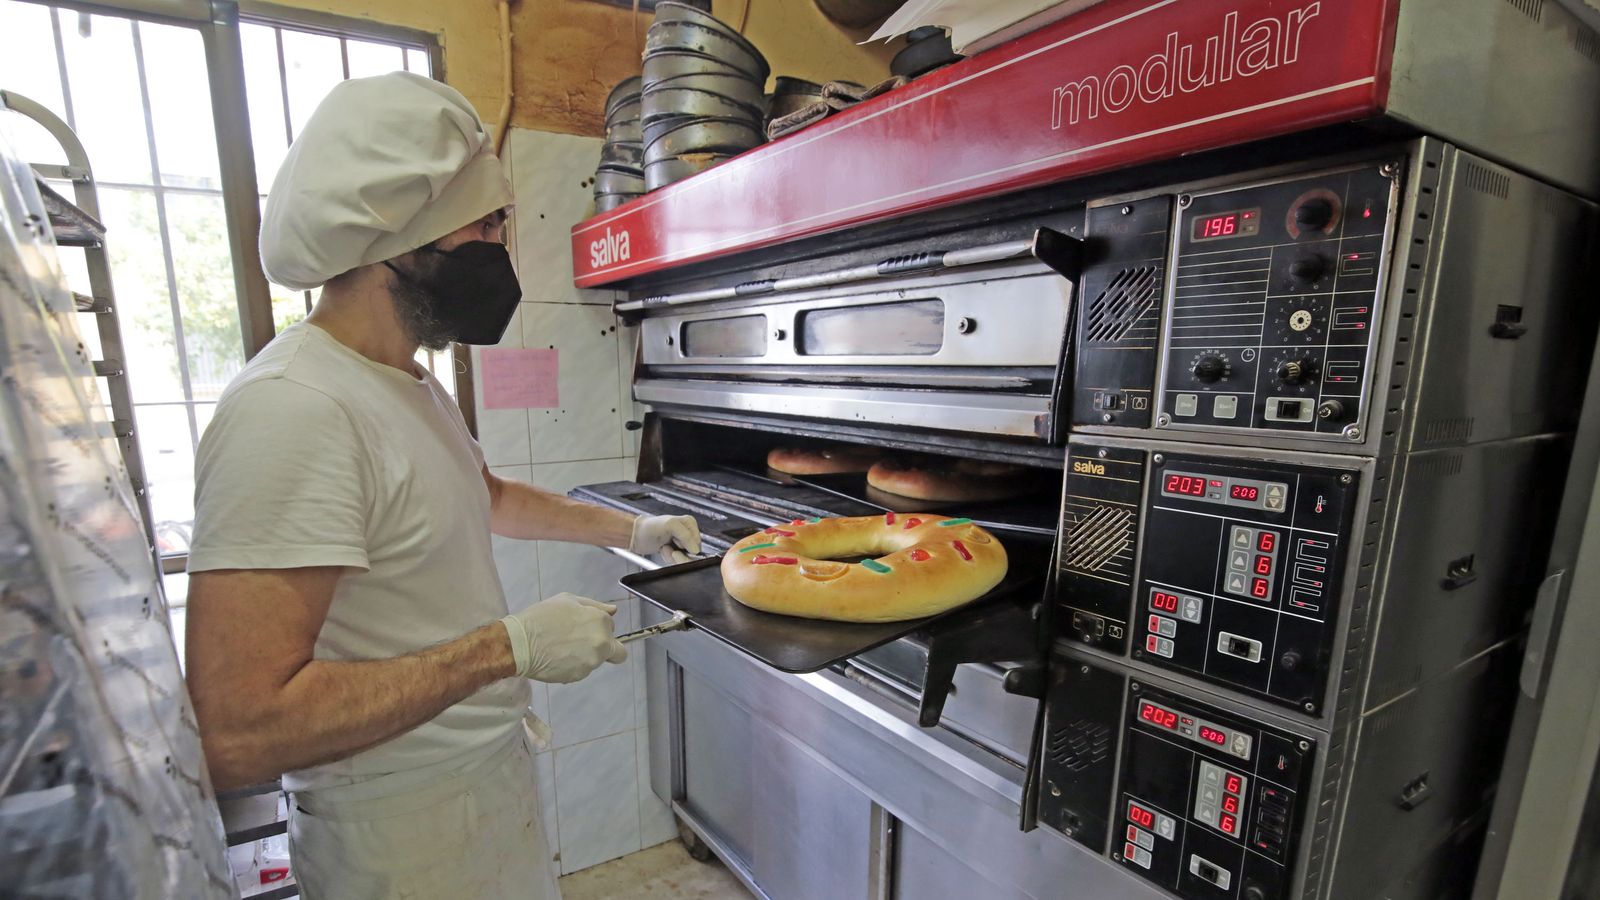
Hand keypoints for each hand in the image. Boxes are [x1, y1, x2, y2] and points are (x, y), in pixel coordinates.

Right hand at [499, 593, 626, 682]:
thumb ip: (595, 606)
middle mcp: (601, 643)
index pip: (612, 628)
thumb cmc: (541, 617)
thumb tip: (614, 611)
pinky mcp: (579, 676)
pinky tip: (557, 659)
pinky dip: (573, 666)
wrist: (519, 644)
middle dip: (602, 648)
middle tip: (578, 643)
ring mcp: (591, 662)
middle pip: (615, 651)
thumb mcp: (567, 600)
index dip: (598, 627)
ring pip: (596, 661)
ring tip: (562, 649)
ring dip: (586, 656)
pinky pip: (582, 671)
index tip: (582, 627)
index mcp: (601, 622)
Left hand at [629, 514, 700, 563]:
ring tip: (664, 547)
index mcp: (690, 524)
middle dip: (679, 553)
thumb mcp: (670, 525)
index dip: (688, 548)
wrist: (635, 535)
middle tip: (668, 547)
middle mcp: (687, 533)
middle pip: (693, 553)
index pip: (698, 543)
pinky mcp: (675, 551)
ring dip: (672, 556)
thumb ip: (686, 536)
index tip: (677, 546)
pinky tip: (662, 550)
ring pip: (685, 559)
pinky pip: (678, 561)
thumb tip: (696, 550)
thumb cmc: (649, 527)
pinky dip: (669, 558)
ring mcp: (681, 543)